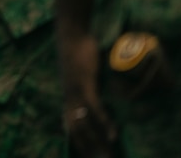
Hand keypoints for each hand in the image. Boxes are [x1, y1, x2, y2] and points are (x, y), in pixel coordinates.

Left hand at [58, 33, 116, 157]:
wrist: (72, 34)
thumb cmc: (78, 51)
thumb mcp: (82, 73)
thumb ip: (88, 84)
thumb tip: (99, 90)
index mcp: (67, 96)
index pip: (68, 126)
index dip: (76, 142)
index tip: (86, 155)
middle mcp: (69, 98)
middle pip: (75, 131)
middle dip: (87, 148)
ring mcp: (75, 92)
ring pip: (84, 124)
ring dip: (97, 141)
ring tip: (108, 155)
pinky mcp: (84, 84)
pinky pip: (94, 109)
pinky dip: (104, 123)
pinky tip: (113, 135)